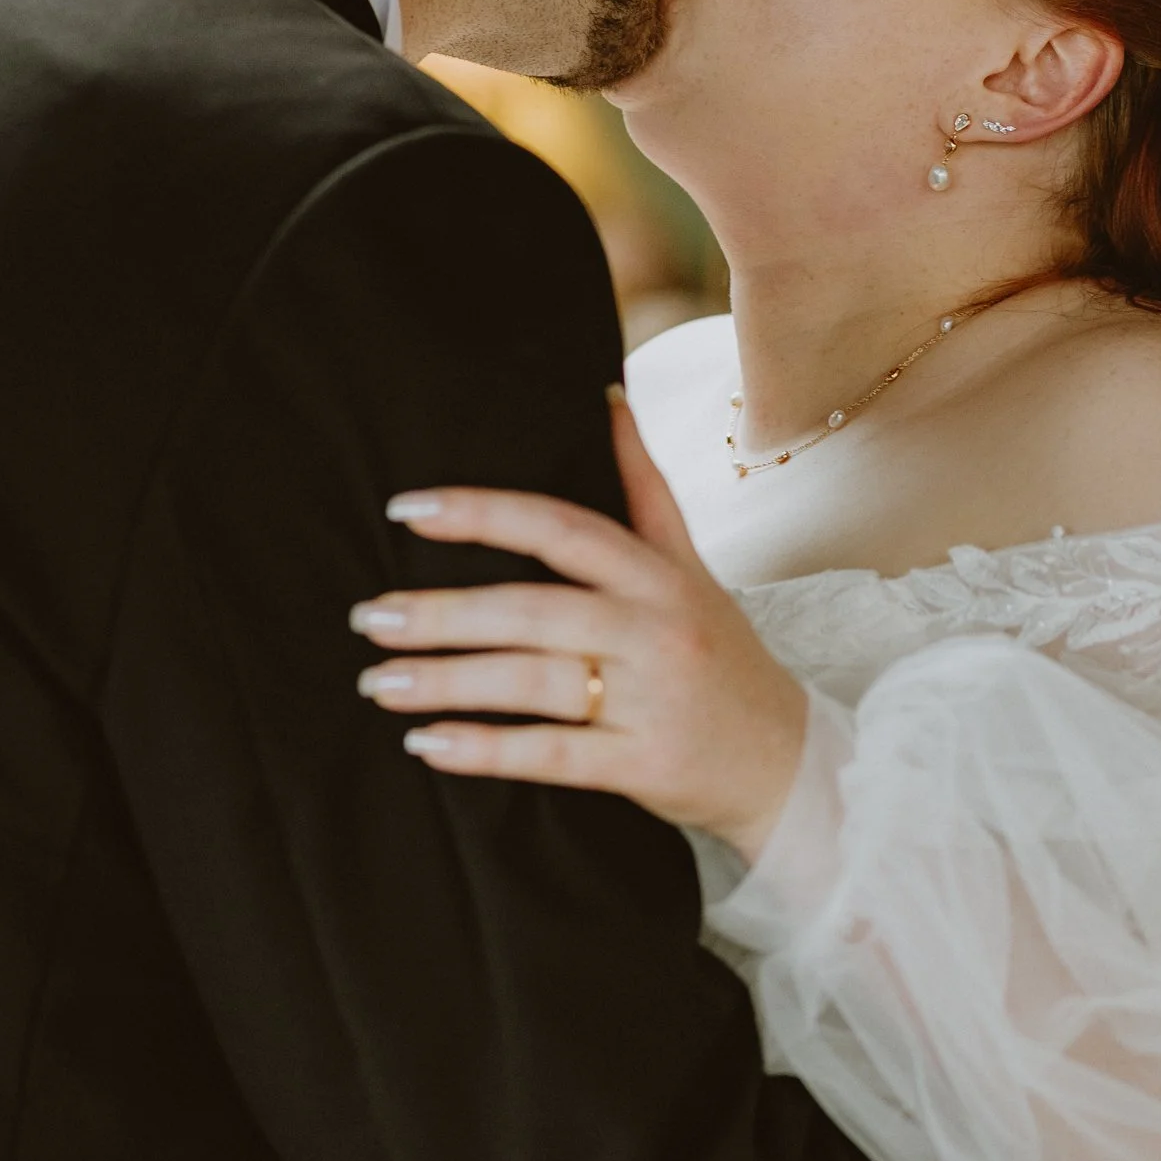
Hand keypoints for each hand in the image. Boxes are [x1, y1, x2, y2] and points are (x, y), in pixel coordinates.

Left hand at [350, 390, 810, 859]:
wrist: (791, 762)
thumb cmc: (724, 658)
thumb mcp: (692, 568)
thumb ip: (643, 489)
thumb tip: (608, 396)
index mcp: (659, 575)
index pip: (561, 528)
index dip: (482, 514)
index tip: (407, 512)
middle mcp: (657, 629)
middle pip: (533, 610)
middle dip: (442, 613)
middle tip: (369, 617)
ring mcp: (654, 699)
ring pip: (534, 682)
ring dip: (447, 680)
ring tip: (378, 682)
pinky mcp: (648, 764)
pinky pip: (553, 755)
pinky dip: (487, 750)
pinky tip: (428, 744)